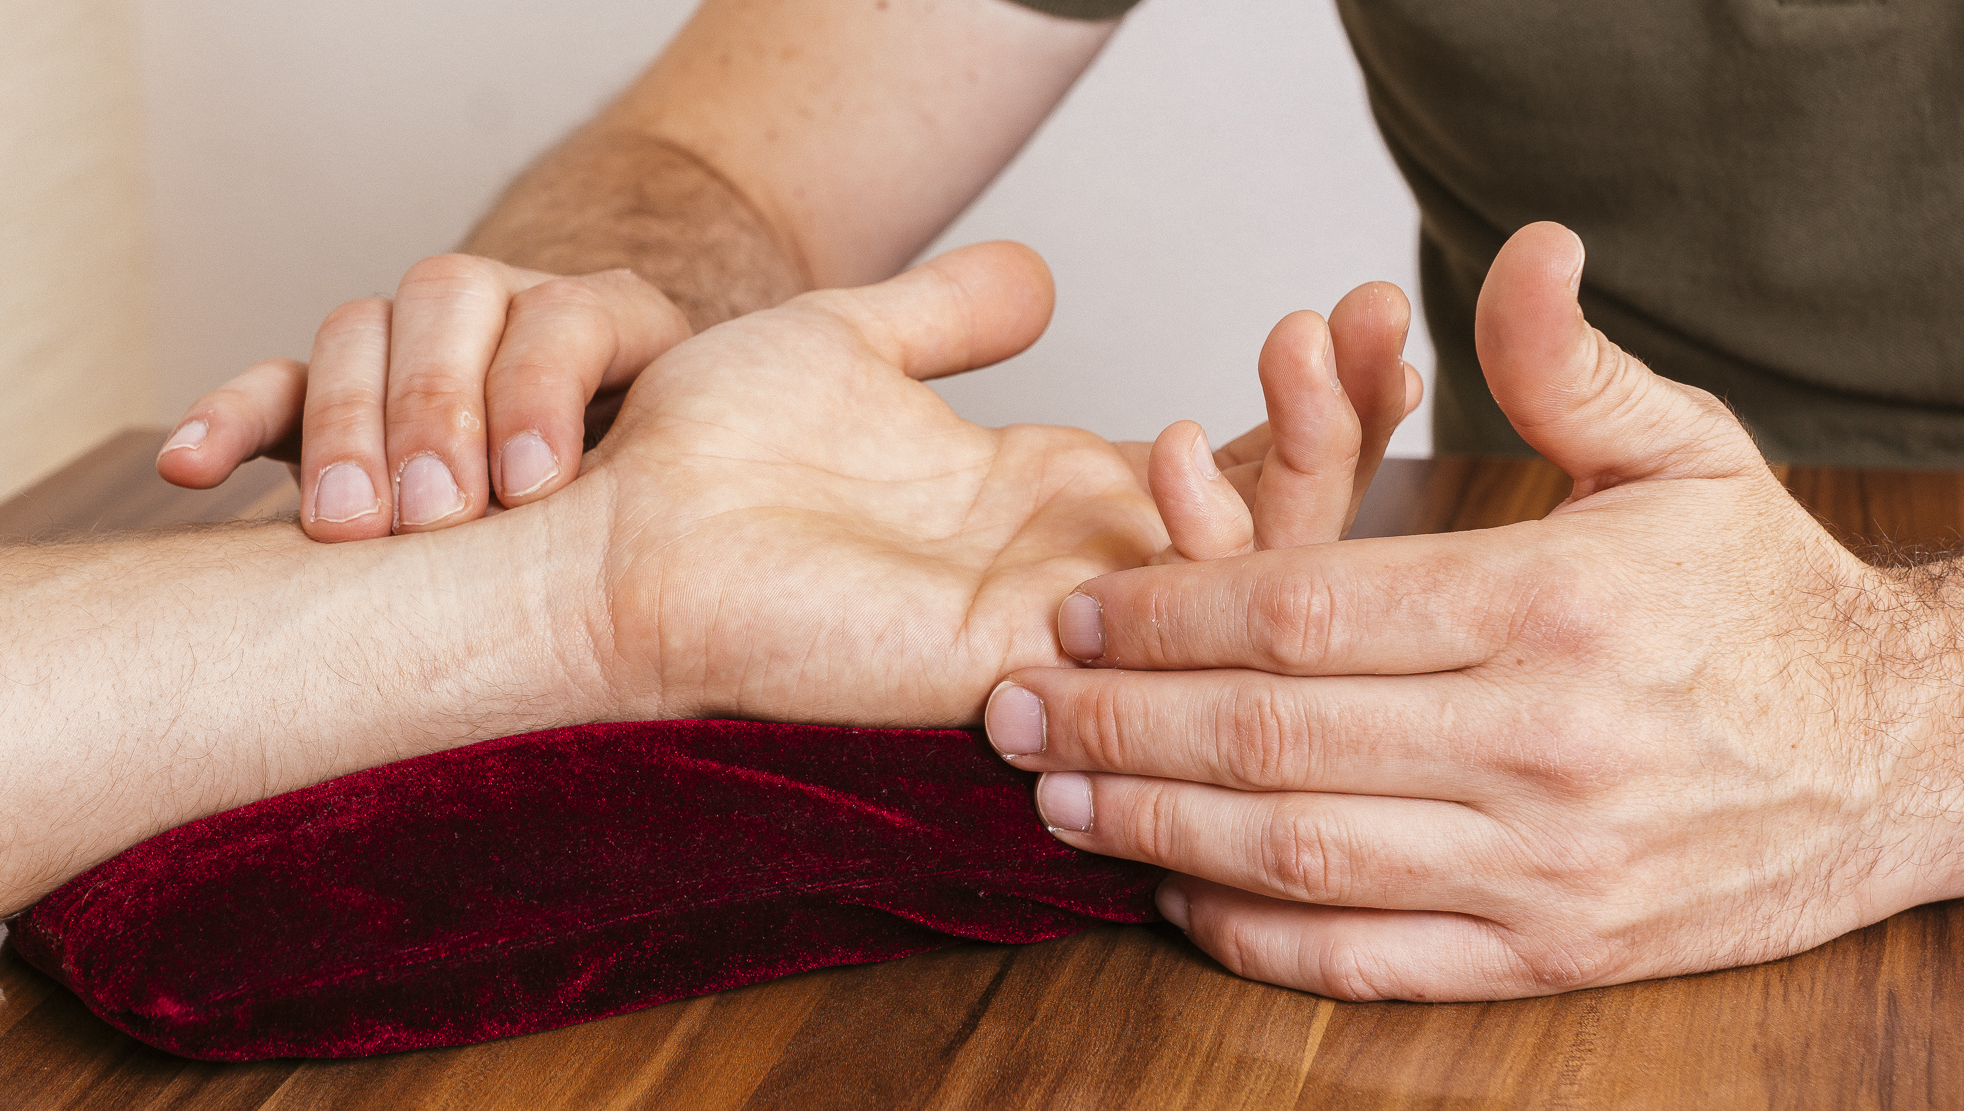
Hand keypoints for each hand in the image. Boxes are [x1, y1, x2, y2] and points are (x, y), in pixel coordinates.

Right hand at [155, 256, 689, 540]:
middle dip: (433, 407)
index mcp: (609, 320)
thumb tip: (670, 557)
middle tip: (432, 517)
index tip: (534, 489)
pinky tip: (188, 470)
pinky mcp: (341, 389)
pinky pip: (275, 384)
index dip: (542, 389)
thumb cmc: (667, 504)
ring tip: (343, 529)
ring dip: (344, 427)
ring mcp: (416, 344)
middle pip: (446, 299)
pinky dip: (228, 420)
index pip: (566, 313)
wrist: (626, 492)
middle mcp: (505, 310)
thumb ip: (680, 487)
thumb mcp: (692, 479)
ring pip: (358, 331)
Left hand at [572, 245, 1425, 724]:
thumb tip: (1038, 273)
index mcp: (1055, 501)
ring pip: (1247, 592)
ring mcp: (1054, 626)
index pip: (1243, 470)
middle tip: (1383, 318)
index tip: (1364, 309)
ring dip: (1308, 471)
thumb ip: (954, 314)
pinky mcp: (1012, 666)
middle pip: (1280, 533)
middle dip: (1352, 425)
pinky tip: (1189, 450)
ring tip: (1307, 350)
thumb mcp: (854, 343)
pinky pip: (1151, 636)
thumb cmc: (712, 446)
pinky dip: (1203, 554)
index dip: (1319, 401)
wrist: (612, 518)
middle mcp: (1075, 571)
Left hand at [985, 223, 1963, 1000]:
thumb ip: (1566, 368)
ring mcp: (1545, 866)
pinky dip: (1255, 937)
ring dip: (1154, 828)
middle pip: (1271, 737)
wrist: (1903, 760)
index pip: (1305, 613)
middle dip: (1118, 725)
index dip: (1168, 615)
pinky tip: (1174, 893)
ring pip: (1299, 854)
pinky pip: (1369, 961)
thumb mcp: (1684, 457)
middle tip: (1014, 711)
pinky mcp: (1552, 952)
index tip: (1077, 614)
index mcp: (1552, 607)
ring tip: (1055, 799)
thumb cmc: (1764, 601)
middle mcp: (1541, 745)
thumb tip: (1517, 252)